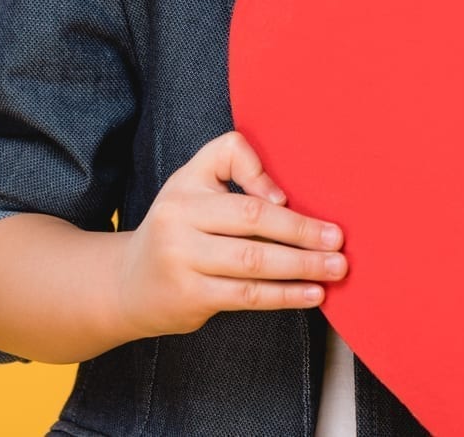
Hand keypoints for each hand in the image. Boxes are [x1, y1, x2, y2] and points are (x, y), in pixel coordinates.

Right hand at [115, 130, 345, 337]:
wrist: (125, 285)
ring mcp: (183, 265)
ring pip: (254, 264)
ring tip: (336, 269)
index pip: (234, 179)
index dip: (265, 185)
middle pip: (252, 224)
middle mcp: (178, 225)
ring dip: (302, 267)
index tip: (295, 199)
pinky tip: (312, 294)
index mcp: (184, 191)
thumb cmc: (175, 225)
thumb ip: (233, 163)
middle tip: (338, 241)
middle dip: (302, 233)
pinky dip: (284, 295)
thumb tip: (281, 194)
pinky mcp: (191, 300)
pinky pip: (247, 296)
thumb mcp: (191, 181)